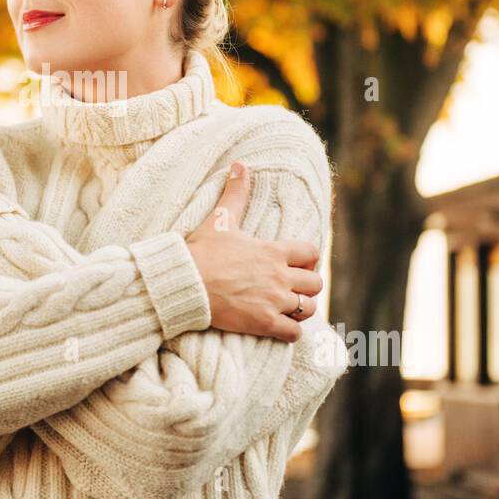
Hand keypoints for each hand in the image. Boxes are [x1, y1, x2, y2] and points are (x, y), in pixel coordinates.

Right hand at [184, 162, 322, 342]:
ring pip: (308, 309)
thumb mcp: (220, 219)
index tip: (298, 263)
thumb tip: (240, 165)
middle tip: (293, 287)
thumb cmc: (201, 251)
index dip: (308, 258)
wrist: (184, 282)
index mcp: (272, 251)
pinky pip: (293, 333)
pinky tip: (278, 327)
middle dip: (307, 285)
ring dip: (301, 309)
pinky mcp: (263, 323)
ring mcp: (273, 302)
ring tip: (287, 308)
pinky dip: (290, 332)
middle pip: (315, 283)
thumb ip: (236, 193)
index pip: (311, 253)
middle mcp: (279, 276)